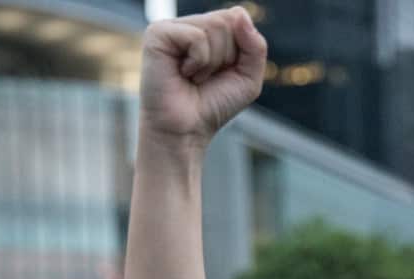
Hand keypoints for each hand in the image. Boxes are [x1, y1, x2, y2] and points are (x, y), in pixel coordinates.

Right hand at [139, 8, 267, 143]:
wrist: (185, 130)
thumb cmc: (214, 106)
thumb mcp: (248, 78)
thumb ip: (256, 46)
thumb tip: (240, 13)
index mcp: (207, 30)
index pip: (237, 17)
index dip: (240, 50)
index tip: (223, 72)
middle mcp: (189, 24)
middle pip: (227, 21)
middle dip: (226, 57)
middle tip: (205, 77)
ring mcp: (171, 27)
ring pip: (215, 27)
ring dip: (212, 62)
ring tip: (193, 77)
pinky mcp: (157, 34)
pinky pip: (197, 37)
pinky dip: (198, 61)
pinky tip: (182, 73)